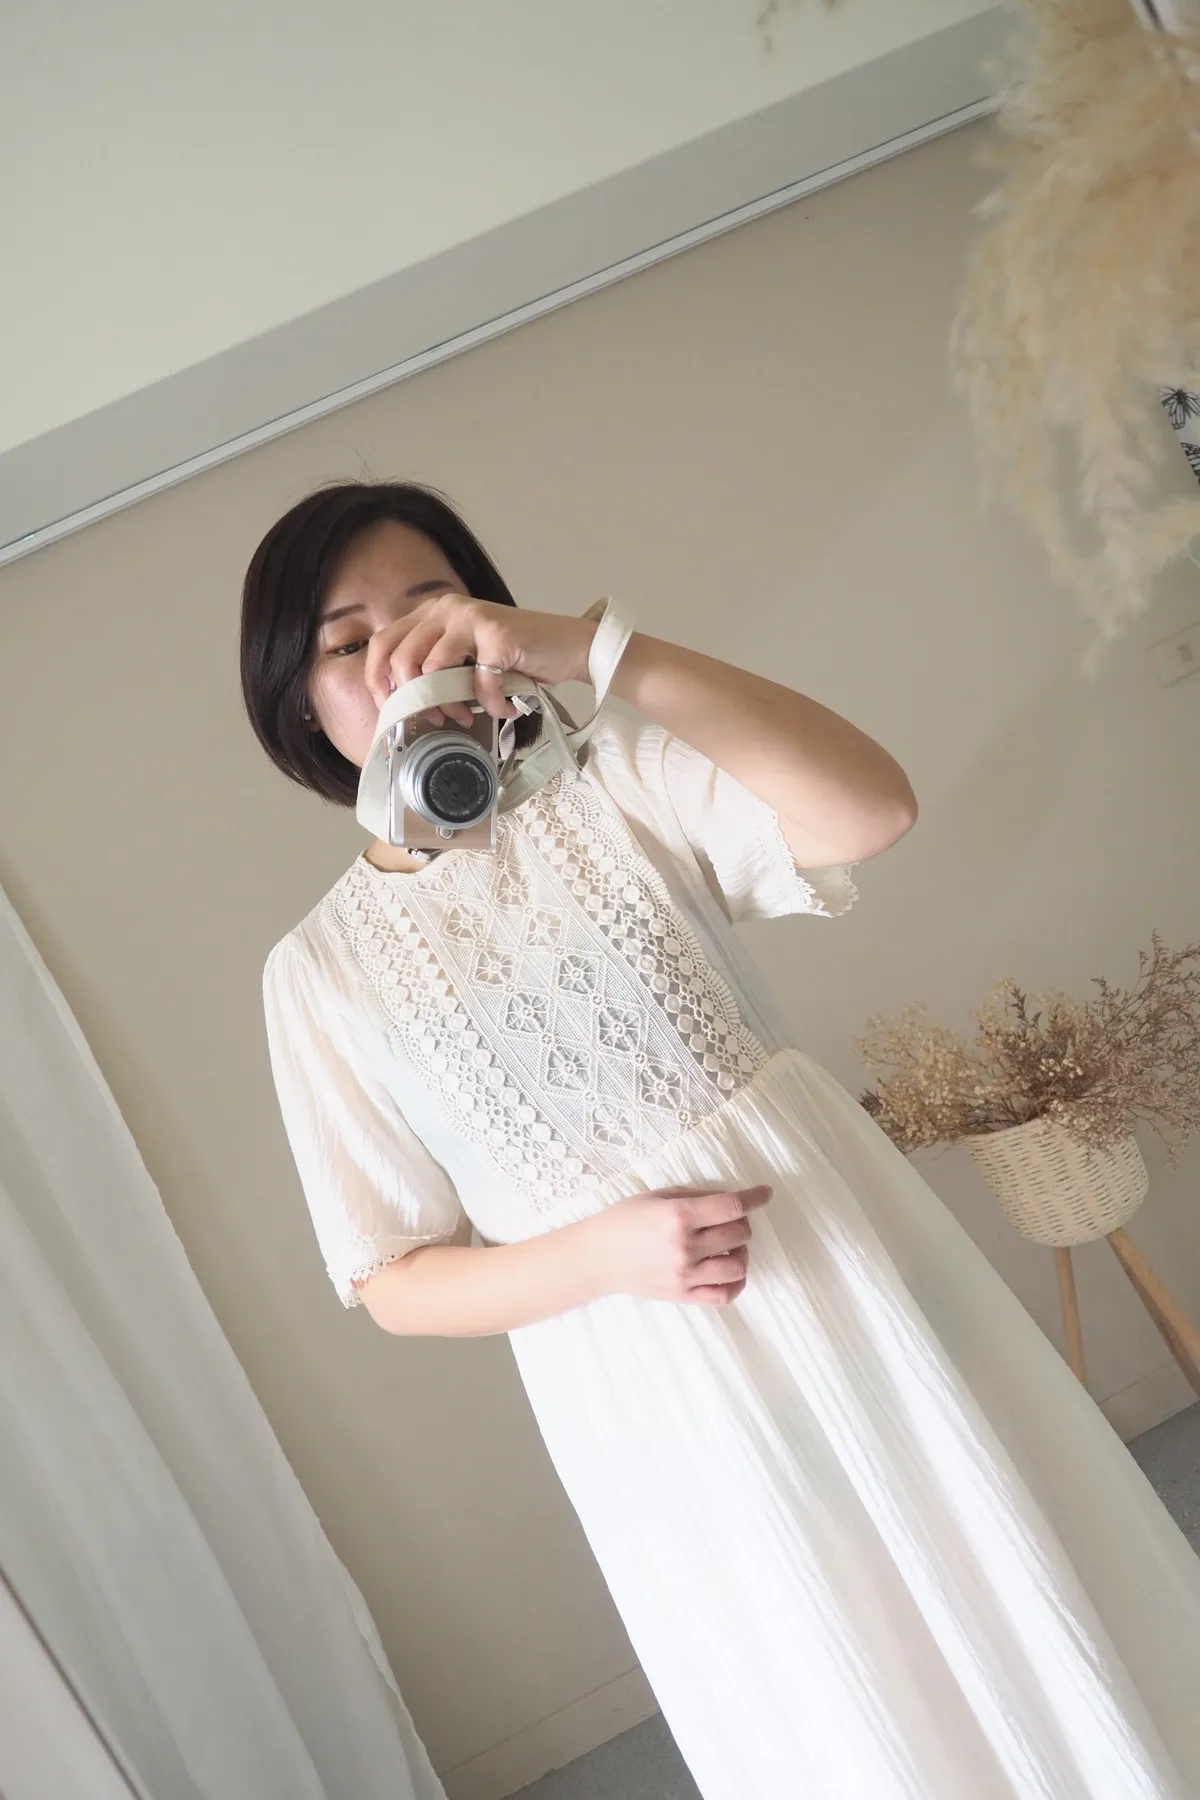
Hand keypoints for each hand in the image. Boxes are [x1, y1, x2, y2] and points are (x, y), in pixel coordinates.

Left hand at [363, 593, 595, 727]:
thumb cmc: (516, 658)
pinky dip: (491, 705)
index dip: (377, 681)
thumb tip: (402, 706)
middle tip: (434, 720)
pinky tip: (505, 709)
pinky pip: (477, 683)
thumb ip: (435, 668)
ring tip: (468, 717)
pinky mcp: (496, 635)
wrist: (569, 646)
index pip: (382, 643)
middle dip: (412, 699)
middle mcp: (446, 608)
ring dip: (448, 705)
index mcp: (432, 612)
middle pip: (401, 658)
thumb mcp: (465, 658)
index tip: (389, 710)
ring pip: (432, 670)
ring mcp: (471, 618)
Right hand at [585, 1184, 771, 1307]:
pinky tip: (730, 1271)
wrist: (597, 1257)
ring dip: (741, 1252)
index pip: (731, 1206)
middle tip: (729, 1220)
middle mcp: (685, 1246)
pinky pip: (723, 1295)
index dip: (755, 1197)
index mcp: (678, 1215)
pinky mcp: (682, 1295)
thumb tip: (729, 1200)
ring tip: (729, 1247)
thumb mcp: (657, 1196)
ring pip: (738, 1265)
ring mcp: (685, 1274)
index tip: (765, 1193)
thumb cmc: (624, 1220)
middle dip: (741, 1222)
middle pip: (739, 1233)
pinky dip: (736, 1283)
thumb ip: (694, 1196)